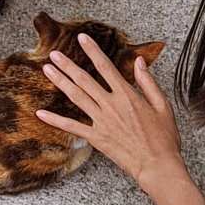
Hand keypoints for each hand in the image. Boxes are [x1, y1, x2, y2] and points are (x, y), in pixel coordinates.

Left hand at [37, 33, 182, 184]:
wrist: (158, 165)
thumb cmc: (164, 138)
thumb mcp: (162, 105)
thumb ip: (148, 82)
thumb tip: (139, 61)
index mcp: (127, 95)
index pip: (106, 66)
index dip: (92, 51)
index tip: (82, 39)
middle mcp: (111, 105)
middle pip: (85, 80)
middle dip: (68, 65)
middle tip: (54, 54)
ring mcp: (102, 121)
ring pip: (76, 97)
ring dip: (60, 82)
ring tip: (47, 70)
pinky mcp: (96, 138)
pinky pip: (72, 127)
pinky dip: (55, 120)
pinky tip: (41, 113)